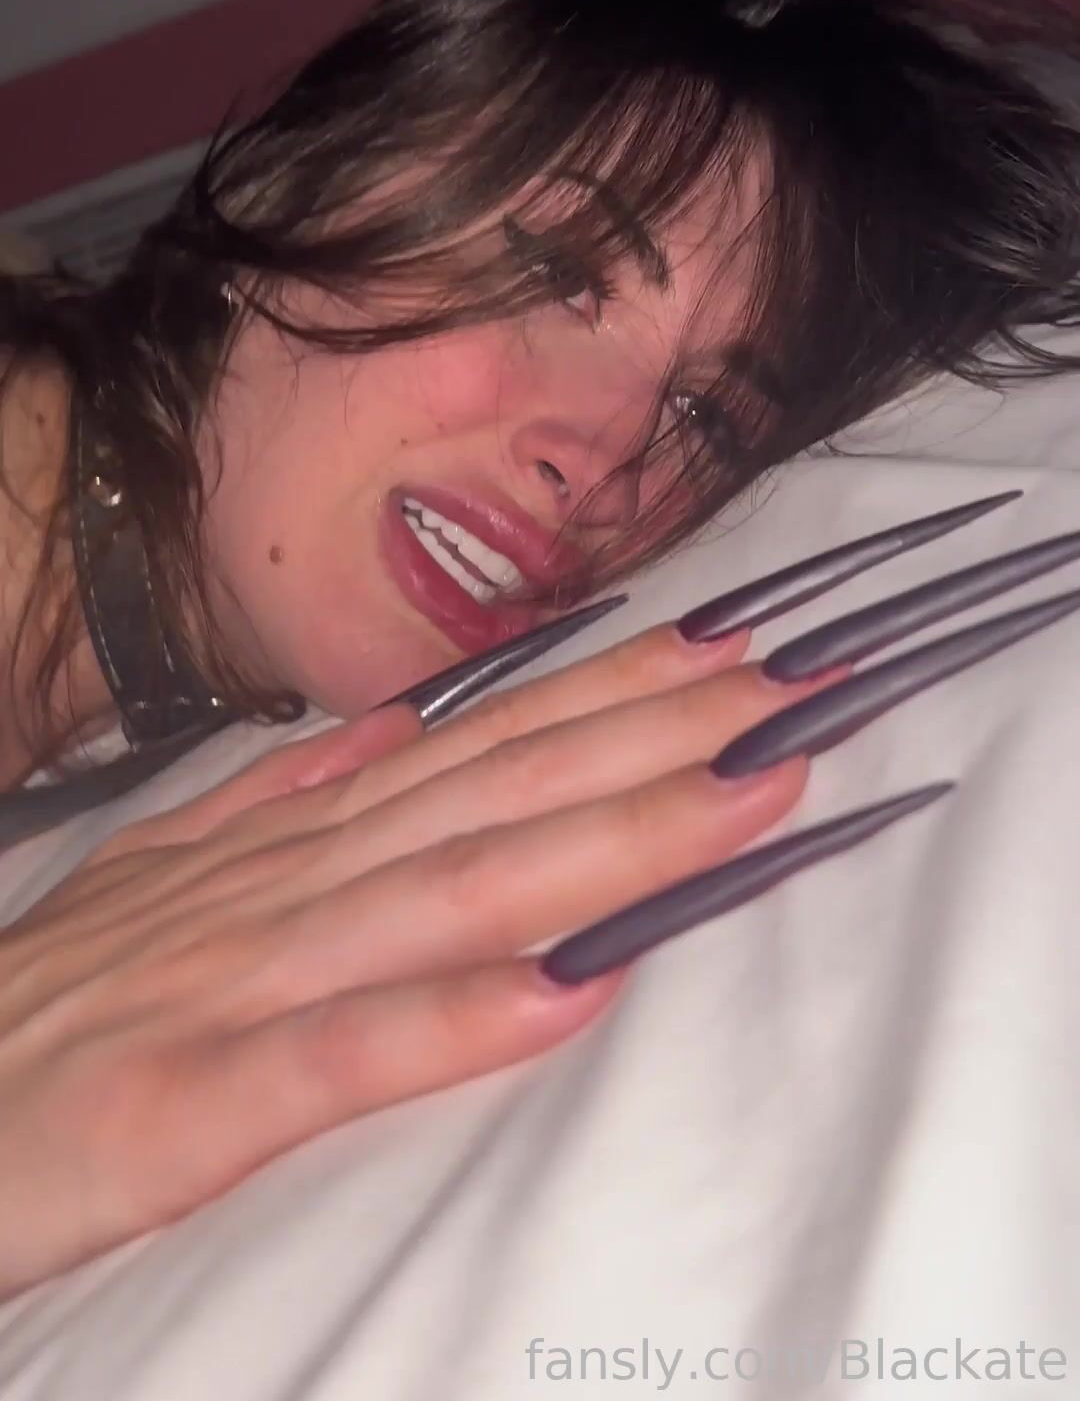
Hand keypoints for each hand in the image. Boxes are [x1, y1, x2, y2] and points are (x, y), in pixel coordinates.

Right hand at [0, 620, 809, 1297]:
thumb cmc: (45, 1007)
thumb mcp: (164, 877)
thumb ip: (282, 803)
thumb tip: (397, 729)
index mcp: (282, 846)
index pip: (472, 753)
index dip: (604, 697)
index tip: (727, 652)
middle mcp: (277, 891)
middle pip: (489, 800)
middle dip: (648, 738)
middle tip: (790, 687)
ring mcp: (230, 984)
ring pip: (442, 894)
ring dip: (600, 840)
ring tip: (736, 794)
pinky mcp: (180, 1103)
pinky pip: (332, 1057)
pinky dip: (448, 1016)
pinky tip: (565, 989)